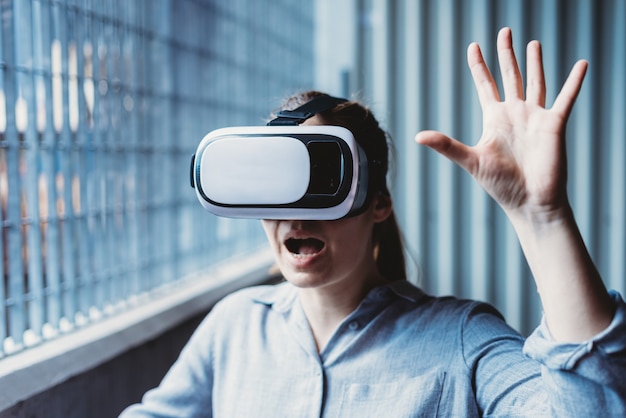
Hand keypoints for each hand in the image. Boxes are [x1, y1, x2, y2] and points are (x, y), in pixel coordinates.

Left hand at [416, 27, 587, 219]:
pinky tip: (581, 64)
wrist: (529, 202)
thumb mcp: (471, 160)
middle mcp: (515, 114)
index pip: (484, 84)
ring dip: (535, 62)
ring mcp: (535, 117)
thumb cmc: (500, 185)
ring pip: (536, 81)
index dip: (478, 65)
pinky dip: (574, 81)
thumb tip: (417, 136)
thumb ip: (446, 145)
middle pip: (509, 76)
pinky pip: (566, 97)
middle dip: (506, 53)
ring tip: (532, 42)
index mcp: (494, 119)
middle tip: (504, 31)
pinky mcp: (555, 124)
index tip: (473, 46)